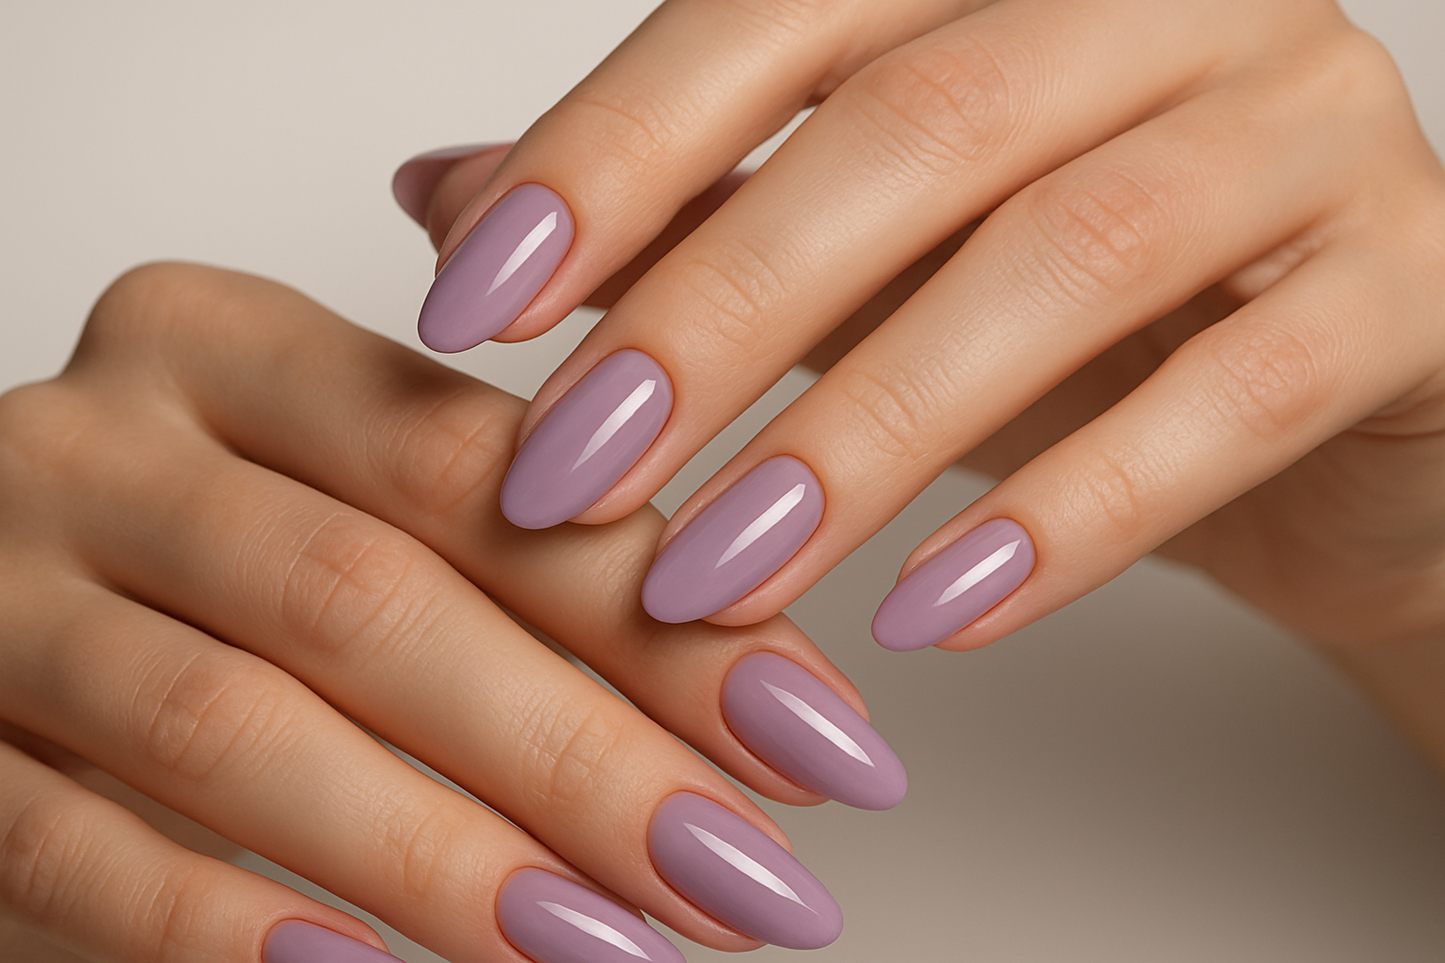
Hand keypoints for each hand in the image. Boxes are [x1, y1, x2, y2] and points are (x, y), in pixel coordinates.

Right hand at [0, 263, 905, 961]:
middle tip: (744, 875)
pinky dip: (223, 929)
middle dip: (581, 754)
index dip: (655, 613)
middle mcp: (102, 444)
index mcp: (230, 349)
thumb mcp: (357, 508)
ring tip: (610, 949)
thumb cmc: (214, 555)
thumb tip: (774, 692)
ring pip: (235, 730)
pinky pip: (70, 848)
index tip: (814, 739)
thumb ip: (531, 545)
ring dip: (443, 859)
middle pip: (370, 598)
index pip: (478, 470)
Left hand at [398, 0, 1444, 658]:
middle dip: (714, 316)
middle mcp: (1162, 4)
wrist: (1322, 406)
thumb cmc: (1075, 316)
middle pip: (911, 133)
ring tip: (713, 575)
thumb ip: (673, 211)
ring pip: (1064, 259)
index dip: (608, 156)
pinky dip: (1065, 516)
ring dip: (860, 436)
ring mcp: (1305, 125)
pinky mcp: (1407, 283)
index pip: (776, 15)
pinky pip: (1234, 394)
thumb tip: (443, 203)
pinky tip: (925, 616)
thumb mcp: (855, 254)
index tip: (471, 309)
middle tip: (570, 481)